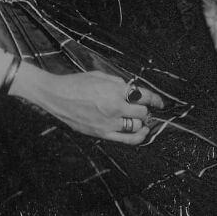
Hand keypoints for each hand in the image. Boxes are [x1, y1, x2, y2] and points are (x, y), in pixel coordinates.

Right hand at [34, 70, 164, 144]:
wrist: (57, 96)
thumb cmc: (77, 83)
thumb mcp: (100, 76)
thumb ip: (119, 83)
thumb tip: (132, 90)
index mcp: (114, 90)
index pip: (144, 96)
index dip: (155, 99)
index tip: (160, 102)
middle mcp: (114, 107)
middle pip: (142, 112)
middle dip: (145, 109)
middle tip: (144, 108)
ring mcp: (108, 123)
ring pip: (137, 126)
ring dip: (141, 122)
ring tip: (141, 119)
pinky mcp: (102, 133)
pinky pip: (127, 139)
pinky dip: (138, 136)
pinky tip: (141, 132)